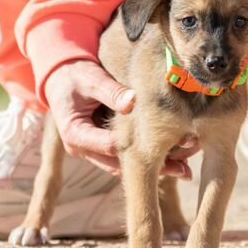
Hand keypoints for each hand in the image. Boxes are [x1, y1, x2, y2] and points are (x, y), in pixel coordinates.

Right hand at [44, 60, 197, 177]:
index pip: (110, 145)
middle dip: (153, 165)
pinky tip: (174, 162)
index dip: (138, 145)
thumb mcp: (91, 78)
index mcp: (75, 134)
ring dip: (154, 168)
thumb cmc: (76, 76)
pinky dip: (147, 159)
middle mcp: (83, 149)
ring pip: (125, 166)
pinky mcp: (103, 149)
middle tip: (184, 169)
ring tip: (184, 171)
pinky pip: (126, 158)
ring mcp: (93, 152)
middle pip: (121, 163)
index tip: (167, 141)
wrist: (62, 79)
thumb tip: (134, 101)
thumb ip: (111, 91)